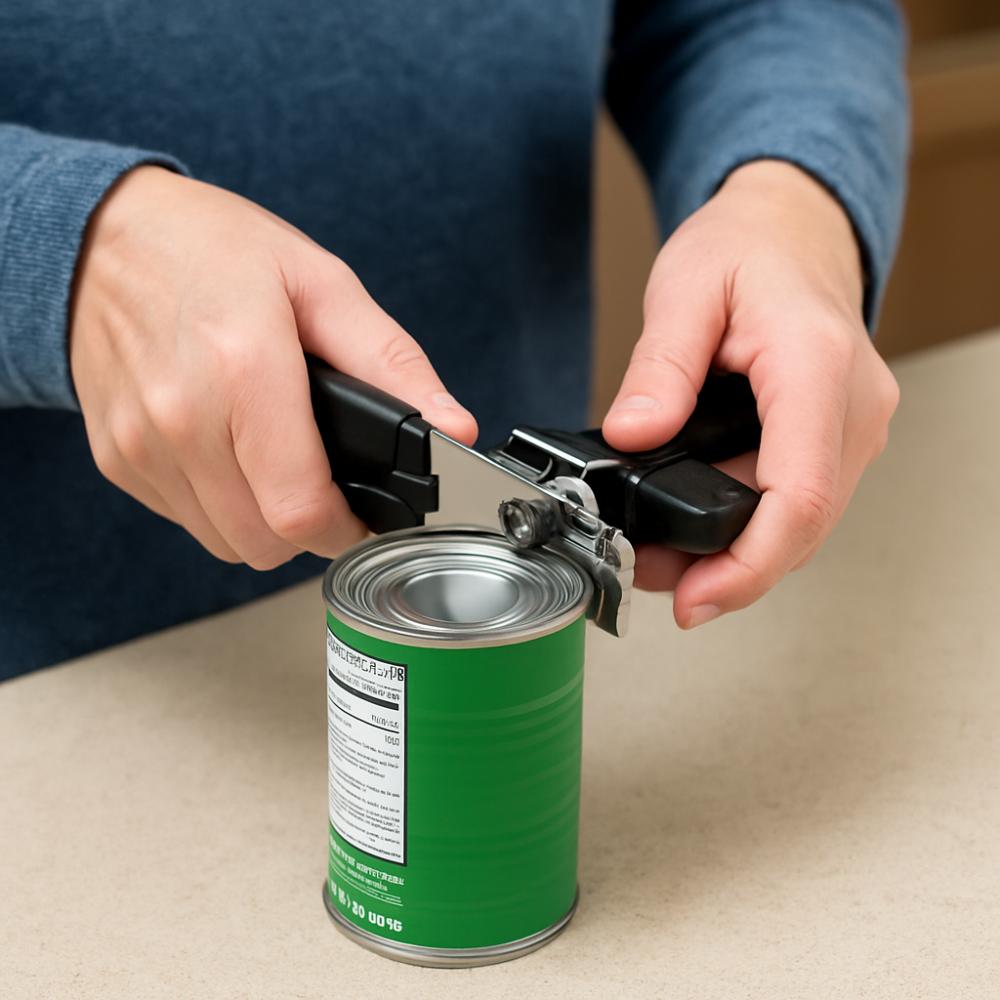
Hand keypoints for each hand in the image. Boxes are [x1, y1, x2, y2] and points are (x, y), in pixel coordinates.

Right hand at [70, 166, 477, 568]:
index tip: (364, 514)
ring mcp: (140, 445)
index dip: (348, 529)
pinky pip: (186, 520)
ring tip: (279, 461)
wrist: (100, 236)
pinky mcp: (115, 460)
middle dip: (311, 527)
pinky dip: (220, 505)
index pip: (301, 511)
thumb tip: (453, 428)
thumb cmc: (214, 249)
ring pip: (226, 542)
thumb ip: (393, 363)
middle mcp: (181, 419)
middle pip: (265, 541)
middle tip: (328, 485)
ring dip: (265, 522)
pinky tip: (232, 453)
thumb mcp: (322, 283)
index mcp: (243, 370)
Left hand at [602, 160, 898, 626]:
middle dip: (726, 570)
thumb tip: (633, 434)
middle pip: (802, 526)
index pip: (800, 493)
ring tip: (660, 556)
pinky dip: (748, 527)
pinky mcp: (836, 438)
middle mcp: (852, 406)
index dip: (749, 564)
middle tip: (649, 575)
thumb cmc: (747, 247)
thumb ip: (659, 367)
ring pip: (802, 524)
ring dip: (735, 554)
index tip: (698, 599)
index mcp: (815, 366)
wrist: (791, 229)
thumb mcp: (684, 288)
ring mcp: (851, 427)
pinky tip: (697, 530)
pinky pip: (799, 502)